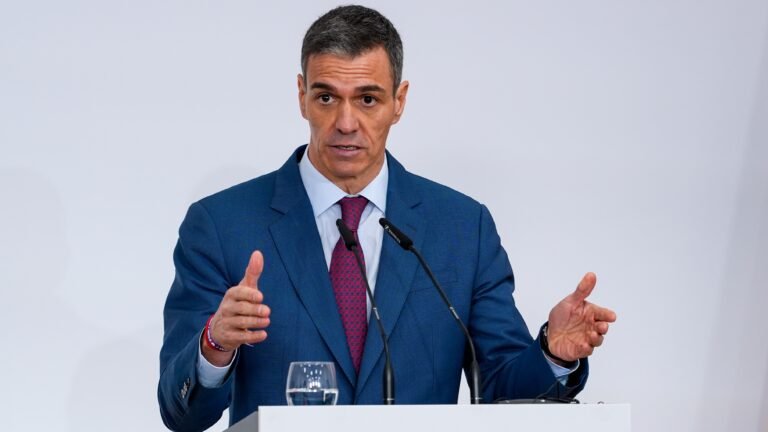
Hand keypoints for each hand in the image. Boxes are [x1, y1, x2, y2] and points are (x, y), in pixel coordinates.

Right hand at [202, 250, 271, 365]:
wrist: (221, 328)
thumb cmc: (238, 303)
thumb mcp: (244, 288)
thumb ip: (252, 272)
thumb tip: (258, 253)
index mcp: (231, 295)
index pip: (238, 293)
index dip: (249, 294)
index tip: (260, 296)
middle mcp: (227, 308)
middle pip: (241, 309)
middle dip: (254, 310)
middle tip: (267, 311)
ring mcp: (227, 323)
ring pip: (241, 323)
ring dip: (256, 323)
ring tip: (267, 321)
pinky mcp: (230, 337)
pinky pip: (241, 337)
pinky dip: (253, 337)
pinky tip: (263, 335)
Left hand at [546, 272, 615, 361]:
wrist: (550, 334)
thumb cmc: (562, 317)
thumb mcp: (570, 301)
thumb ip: (582, 290)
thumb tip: (591, 274)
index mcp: (591, 314)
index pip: (603, 314)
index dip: (607, 315)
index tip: (611, 316)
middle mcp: (592, 326)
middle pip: (602, 328)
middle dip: (603, 327)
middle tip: (602, 326)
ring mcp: (587, 339)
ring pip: (597, 340)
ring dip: (596, 338)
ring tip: (592, 335)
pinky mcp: (581, 350)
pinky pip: (586, 351)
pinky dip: (586, 349)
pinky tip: (583, 345)